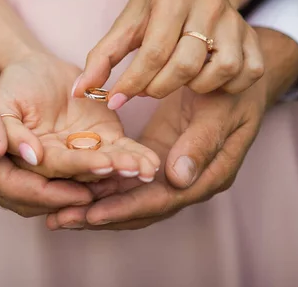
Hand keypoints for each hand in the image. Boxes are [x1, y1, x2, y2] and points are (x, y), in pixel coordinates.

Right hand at [0, 1, 92, 216]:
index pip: (3, 183)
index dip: (45, 192)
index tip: (84, 194)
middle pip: (14, 194)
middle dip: (59, 198)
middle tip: (102, 196)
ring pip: (18, 189)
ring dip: (56, 192)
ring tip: (97, 189)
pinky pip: (17, 174)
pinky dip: (46, 178)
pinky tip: (75, 173)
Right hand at [0, 53, 160, 181]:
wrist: (37, 68)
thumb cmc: (14, 84)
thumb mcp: (4, 102)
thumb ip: (11, 131)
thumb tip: (31, 157)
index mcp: (28, 162)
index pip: (52, 169)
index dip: (75, 169)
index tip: (99, 165)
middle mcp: (57, 166)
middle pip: (81, 174)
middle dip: (107, 172)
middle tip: (129, 168)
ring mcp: (81, 156)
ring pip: (103, 166)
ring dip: (125, 169)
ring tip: (145, 169)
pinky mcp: (102, 143)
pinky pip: (120, 152)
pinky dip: (136, 157)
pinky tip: (152, 163)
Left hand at [47, 85, 265, 228]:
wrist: (239, 78)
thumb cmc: (235, 91)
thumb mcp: (222, 111)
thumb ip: (201, 144)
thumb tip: (178, 178)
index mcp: (208, 176)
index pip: (161, 201)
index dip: (126, 208)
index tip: (92, 214)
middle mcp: (188, 182)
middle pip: (140, 208)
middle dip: (99, 215)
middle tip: (59, 219)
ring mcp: (171, 173)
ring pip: (130, 198)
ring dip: (95, 206)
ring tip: (57, 212)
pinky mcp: (157, 158)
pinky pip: (128, 179)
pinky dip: (102, 185)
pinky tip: (75, 184)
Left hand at [73, 0, 263, 109]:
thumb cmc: (159, 3)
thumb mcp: (128, 20)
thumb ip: (102, 56)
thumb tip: (79, 92)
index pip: (154, 52)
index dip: (132, 82)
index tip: (116, 100)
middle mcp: (209, 7)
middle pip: (185, 66)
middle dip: (158, 88)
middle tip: (146, 89)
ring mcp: (236, 22)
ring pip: (219, 72)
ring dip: (192, 87)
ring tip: (176, 79)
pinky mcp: (253, 38)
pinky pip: (247, 74)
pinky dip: (225, 85)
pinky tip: (206, 79)